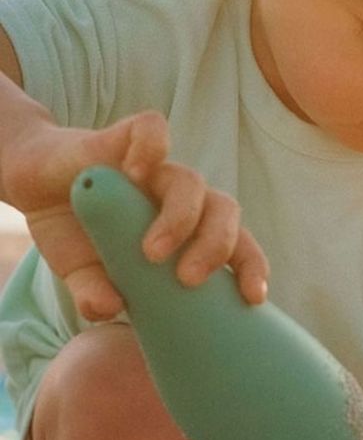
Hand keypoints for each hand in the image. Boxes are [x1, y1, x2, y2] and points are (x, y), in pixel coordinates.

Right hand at [2, 110, 268, 319]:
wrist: (33, 186)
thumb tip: (109, 309)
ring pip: (192, 182)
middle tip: (188, 280)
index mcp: (189, 233)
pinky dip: (150, 150)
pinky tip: (132, 175)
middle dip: (216, 247)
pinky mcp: (124, 138)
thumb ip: (95, 296)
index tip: (252, 297)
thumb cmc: (75, 235)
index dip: (252, 267)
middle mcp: (180, 199)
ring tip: (151, 253)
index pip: (238, 245)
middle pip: (225, 211)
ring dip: (180, 219)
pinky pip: (152, 130)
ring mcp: (155, 168)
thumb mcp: (82, 275)